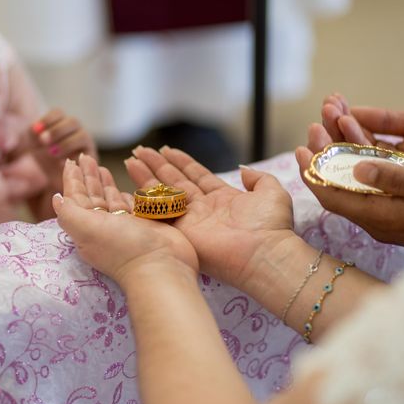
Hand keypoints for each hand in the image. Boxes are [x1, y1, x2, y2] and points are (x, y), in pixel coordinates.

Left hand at [30, 108, 97, 173]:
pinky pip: (87, 155)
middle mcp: (77, 130)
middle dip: (57, 130)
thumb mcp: (34, 144)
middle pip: (73, 121)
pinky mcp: (92, 158)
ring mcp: (87, 144)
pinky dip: (74, 158)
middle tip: (43, 140)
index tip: (35, 130)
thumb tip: (37, 131)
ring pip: (82, 136)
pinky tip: (61, 164)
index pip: (58, 113)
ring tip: (52, 153)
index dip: (47, 119)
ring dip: (66, 143)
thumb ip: (33, 134)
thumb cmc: (44, 156)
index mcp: (63, 122)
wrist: (55, 177)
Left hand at [53, 155, 197, 285]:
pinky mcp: (143, 223)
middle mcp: (103, 227)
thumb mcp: (86, 229)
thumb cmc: (122, 246)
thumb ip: (68, 212)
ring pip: (110, 198)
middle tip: (86, 156)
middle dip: (88, 176)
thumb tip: (56, 198)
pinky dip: (124, 192)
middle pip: (92, 195)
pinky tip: (122, 185)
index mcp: (86, 228)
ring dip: (104, 182)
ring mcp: (124, 225)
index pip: (75, 198)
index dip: (72, 179)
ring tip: (100, 166)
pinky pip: (130, 204)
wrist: (161, 265)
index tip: (70, 161)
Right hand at [125, 146, 297, 288]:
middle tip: (139, 152)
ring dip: (146, 177)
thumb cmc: (271, 225)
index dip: (180, 162)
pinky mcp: (182, 233)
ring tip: (131, 160)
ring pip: (164, 194)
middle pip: (174, 182)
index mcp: (223, 198)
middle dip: (157, 166)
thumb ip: (258, 179)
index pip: (196, 175)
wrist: (265, 253)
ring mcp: (191, 221)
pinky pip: (161, 214)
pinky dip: (146, 201)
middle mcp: (203, 208)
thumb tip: (244, 169)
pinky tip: (131, 186)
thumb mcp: (272, 192)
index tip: (166, 149)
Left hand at [297, 94, 403, 251]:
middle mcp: (380, 204)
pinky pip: (375, 155)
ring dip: (342, 135)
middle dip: (325, 148)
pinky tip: (352, 114)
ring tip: (331, 108)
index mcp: (383, 215)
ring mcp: (391, 189)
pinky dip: (362, 133)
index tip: (300, 152)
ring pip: (356, 163)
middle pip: (341, 177)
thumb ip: (398, 182)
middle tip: (315, 124)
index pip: (336, 198)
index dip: (314, 175)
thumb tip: (358, 171)